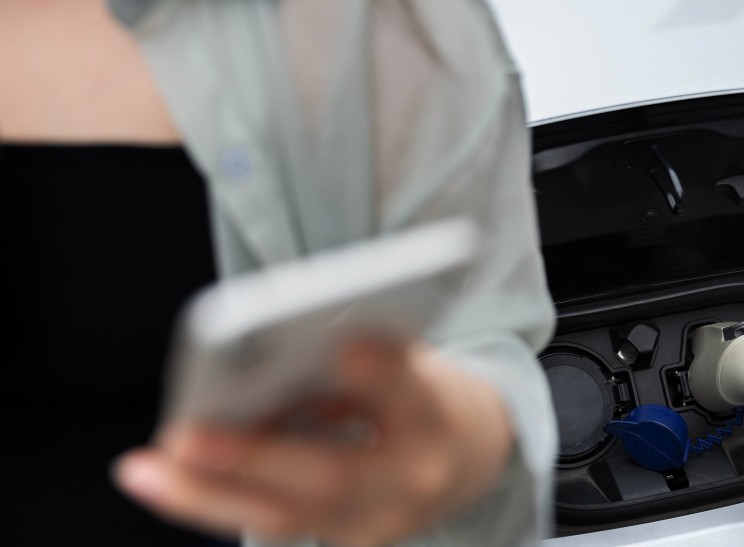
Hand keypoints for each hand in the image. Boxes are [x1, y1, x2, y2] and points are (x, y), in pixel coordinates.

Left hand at [114, 340, 513, 546]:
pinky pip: (279, 522)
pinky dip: (222, 498)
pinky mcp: (350, 542)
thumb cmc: (423, 392)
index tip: (348, 346)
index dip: (380, 375)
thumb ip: (355, 360)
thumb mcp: (409, 359)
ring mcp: (379, 524)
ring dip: (207, 495)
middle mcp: (412, 482)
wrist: (470, 457)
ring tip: (144, 471)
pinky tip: (173, 478)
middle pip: (330, 478)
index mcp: (439, 420)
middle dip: (252, 458)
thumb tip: (265, 366)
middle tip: (184, 436)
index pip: (410, 396)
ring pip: (286, 518)